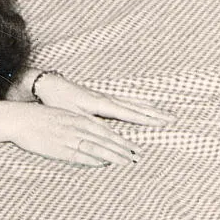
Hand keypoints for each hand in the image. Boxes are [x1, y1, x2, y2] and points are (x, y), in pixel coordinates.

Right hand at [0, 99, 139, 165]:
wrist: (18, 119)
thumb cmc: (38, 118)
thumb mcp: (62, 116)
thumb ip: (77, 124)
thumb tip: (91, 134)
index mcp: (78, 118)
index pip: (106, 131)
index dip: (122, 140)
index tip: (136, 148)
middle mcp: (77, 127)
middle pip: (106, 139)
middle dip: (124, 149)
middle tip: (140, 157)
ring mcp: (69, 138)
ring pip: (97, 147)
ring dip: (114, 155)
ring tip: (128, 163)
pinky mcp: (59, 148)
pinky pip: (80, 156)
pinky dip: (94, 160)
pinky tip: (104, 164)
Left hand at [29, 70, 173, 126]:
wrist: (46, 84)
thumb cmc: (58, 101)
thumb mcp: (73, 115)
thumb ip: (92, 124)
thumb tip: (109, 134)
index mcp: (101, 104)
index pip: (129, 113)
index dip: (147, 118)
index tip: (163, 121)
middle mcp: (106, 99)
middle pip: (135, 107)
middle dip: (154, 113)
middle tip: (173, 118)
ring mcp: (104, 96)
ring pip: (131, 103)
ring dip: (148, 108)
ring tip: (163, 112)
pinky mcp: (99, 97)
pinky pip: (123, 102)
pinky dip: (136, 105)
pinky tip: (141, 107)